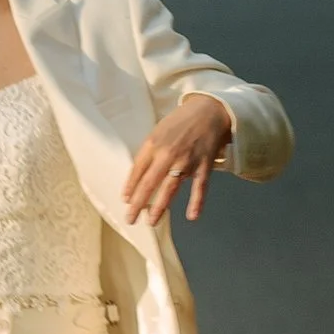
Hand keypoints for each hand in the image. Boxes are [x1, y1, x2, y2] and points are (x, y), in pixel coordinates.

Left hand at [120, 94, 232, 230]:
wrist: (208, 111)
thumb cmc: (179, 122)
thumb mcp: (158, 131)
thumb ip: (148, 151)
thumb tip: (137, 174)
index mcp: (153, 144)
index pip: (137, 170)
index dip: (130, 187)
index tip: (125, 201)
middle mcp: (168, 154)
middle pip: (150, 182)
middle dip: (139, 203)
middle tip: (131, 219)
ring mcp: (187, 160)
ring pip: (171, 187)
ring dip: (161, 206)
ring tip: (152, 221)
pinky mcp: (204, 165)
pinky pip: (200, 186)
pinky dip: (197, 202)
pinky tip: (192, 216)